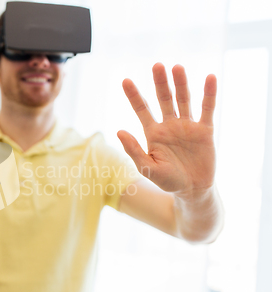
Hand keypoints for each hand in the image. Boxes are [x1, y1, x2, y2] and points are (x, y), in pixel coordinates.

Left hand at [118, 63, 216, 194]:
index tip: (125, 80)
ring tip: (177, 67)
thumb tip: (119, 131)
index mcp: (153, 133)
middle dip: (160, 83)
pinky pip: (207, 109)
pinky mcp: (204, 131)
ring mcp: (187, 126)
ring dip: (181, 84)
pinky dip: (209, 94)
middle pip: (163, 99)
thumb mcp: (147, 168)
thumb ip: (134, 150)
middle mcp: (169, 125)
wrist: (192, 190)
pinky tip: (209, 78)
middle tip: (157, 65)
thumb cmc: (167, 180)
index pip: (142, 109)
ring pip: (183, 100)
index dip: (134, 95)